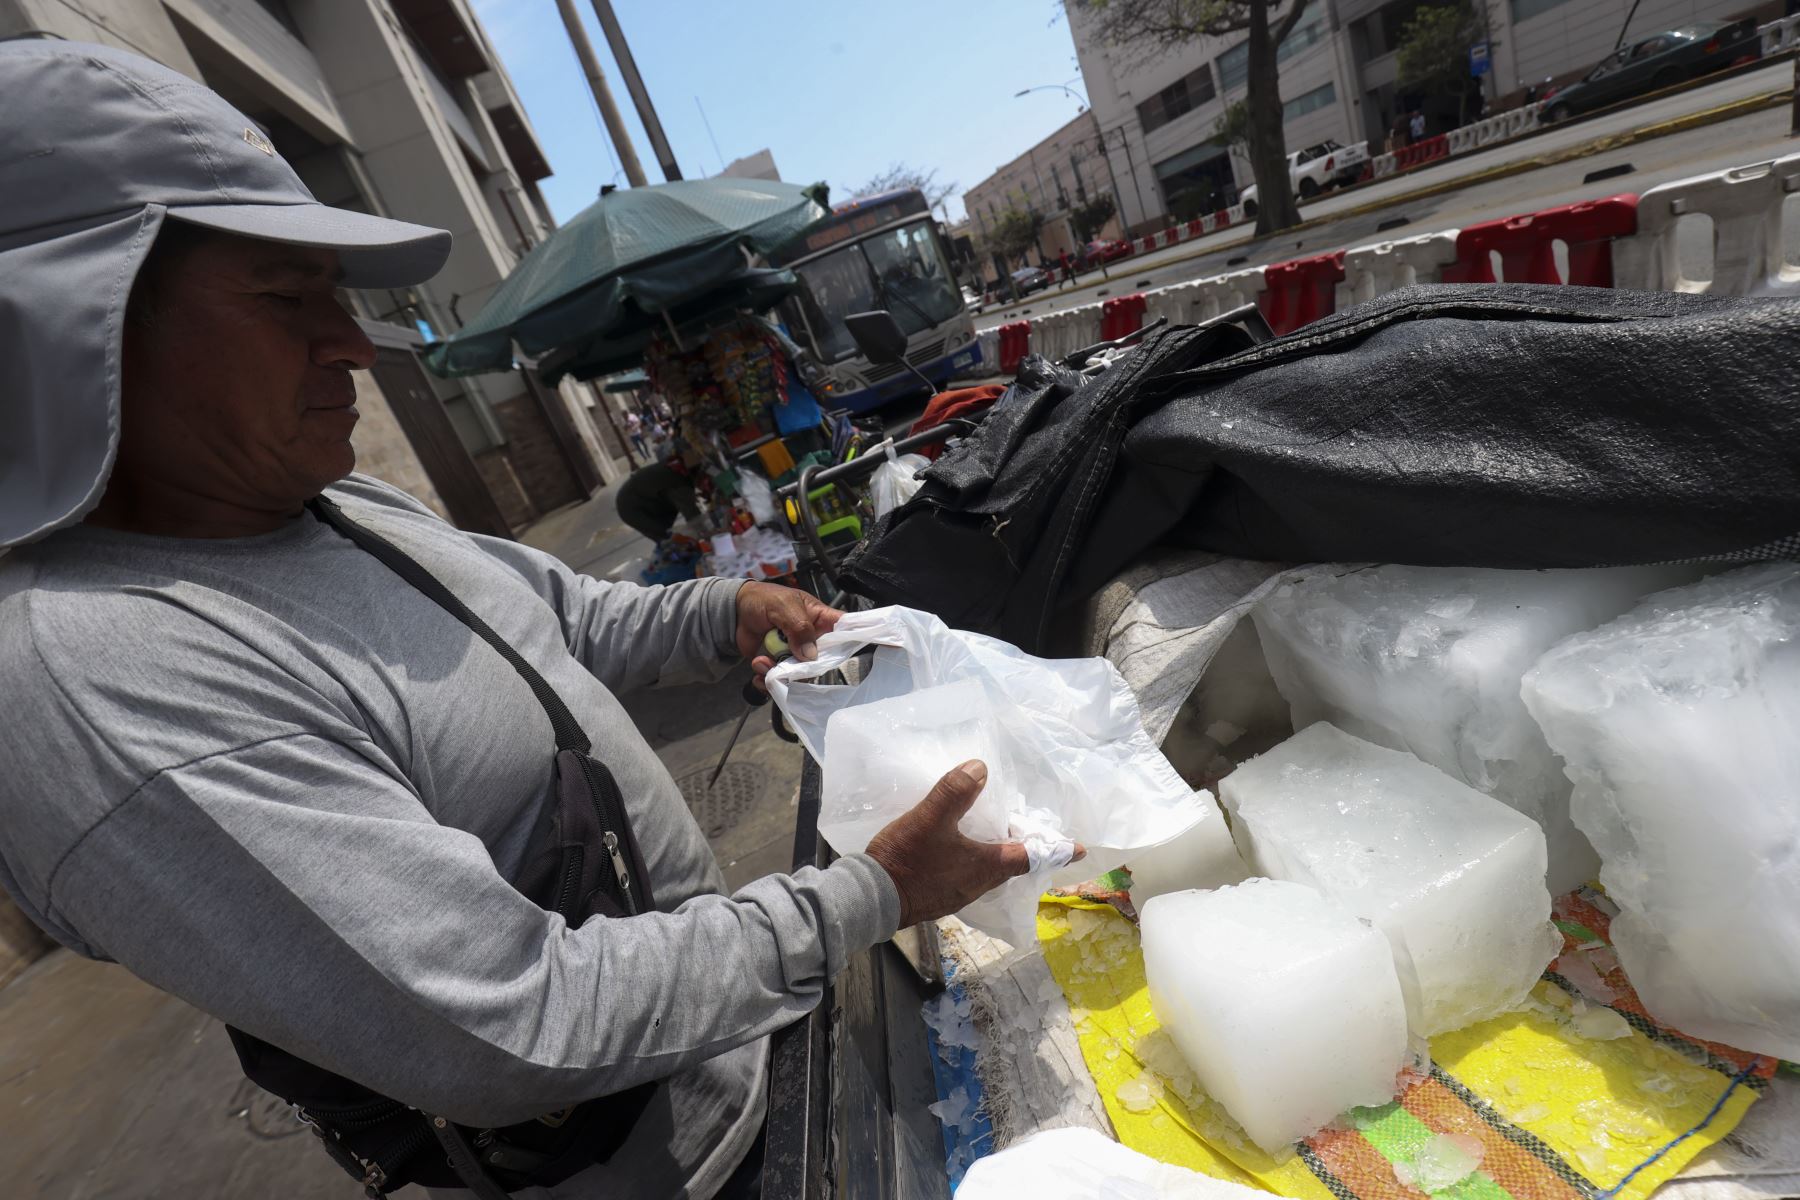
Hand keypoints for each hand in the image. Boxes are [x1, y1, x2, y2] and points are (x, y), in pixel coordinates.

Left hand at [735, 581, 840, 682]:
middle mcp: (812, 640)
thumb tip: (810, 655)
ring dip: (779, 673)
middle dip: (804, 666)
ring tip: (762, 661)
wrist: (736, 611)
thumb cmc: (763, 600)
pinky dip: (766, 679)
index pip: (844, 629)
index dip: (851, 640)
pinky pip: (779, 681)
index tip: (848, 652)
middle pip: (822, 661)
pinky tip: (757, 667)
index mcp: (820, 619)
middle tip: (786, 658)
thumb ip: (799, 627)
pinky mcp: (778, 665)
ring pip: (799, 675)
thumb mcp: (783, 606)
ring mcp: (795, 655)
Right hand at [865, 760, 1083, 927]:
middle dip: (1023, 847)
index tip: (1080, 848)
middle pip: (1012, 865)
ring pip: (989, 871)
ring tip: (993, 832)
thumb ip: (956, 792)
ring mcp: (958, 893)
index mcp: (987, 866)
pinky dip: (974, 860)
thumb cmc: (907, 859)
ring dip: (996, 853)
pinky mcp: (940, 896)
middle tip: (1026, 829)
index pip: (1031, 856)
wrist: (870, 897)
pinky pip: (968, 875)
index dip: (1055, 850)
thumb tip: (981, 769)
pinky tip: (959, 847)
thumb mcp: (931, 818)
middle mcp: (979, 884)